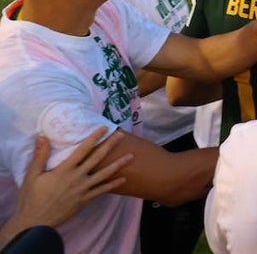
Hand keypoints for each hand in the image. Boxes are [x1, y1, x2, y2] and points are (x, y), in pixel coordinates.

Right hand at [2, 129, 131, 240]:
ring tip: (132, 156)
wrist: (35, 222)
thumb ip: (40, 155)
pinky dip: (113, 184)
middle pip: (97, 158)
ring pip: (104, 174)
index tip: (104, 128)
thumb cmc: (32, 197)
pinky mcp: (85, 199)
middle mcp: (77, 177)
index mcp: (64, 169)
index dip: (94, 138)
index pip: (82, 150)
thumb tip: (42, 136)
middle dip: (110, 145)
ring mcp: (83, 189)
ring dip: (118, 164)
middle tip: (121, 135)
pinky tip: (123, 179)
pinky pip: (102, 190)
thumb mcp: (32, 175)